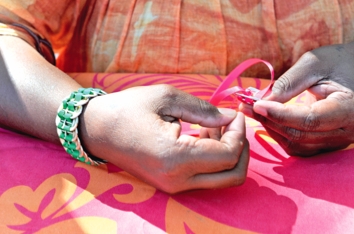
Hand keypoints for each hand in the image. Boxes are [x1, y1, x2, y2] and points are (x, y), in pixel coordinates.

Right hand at [80, 84, 248, 192]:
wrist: (97, 129)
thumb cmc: (128, 109)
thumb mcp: (166, 98)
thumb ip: (204, 109)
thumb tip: (230, 118)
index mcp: (175, 156)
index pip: (228, 155)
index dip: (240, 132)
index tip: (235, 112)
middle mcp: (177, 179)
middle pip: (232, 175)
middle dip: (242, 148)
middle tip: (233, 123)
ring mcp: (173, 186)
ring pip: (222, 179)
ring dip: (228, 153)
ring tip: (213, 126)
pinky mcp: (170, 185)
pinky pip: (205, 177)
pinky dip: (214, 159)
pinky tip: (203, 136)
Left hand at [240, 42, 353, 155]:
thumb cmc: (341, 61)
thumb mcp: (316, 64)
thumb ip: (289, 83)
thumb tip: (263, 102)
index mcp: (349, 109)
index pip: (310, 120)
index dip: (279, 114)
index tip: (256, 104)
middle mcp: (346, 131)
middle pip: (299, 134)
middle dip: (269, 120)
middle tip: (245, 106)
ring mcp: (338, 141)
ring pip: (297, 145)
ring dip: (272, 129)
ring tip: (254, 111)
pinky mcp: (329, 143)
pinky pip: (300, 148)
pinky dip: (281, 136)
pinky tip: (269, 120)